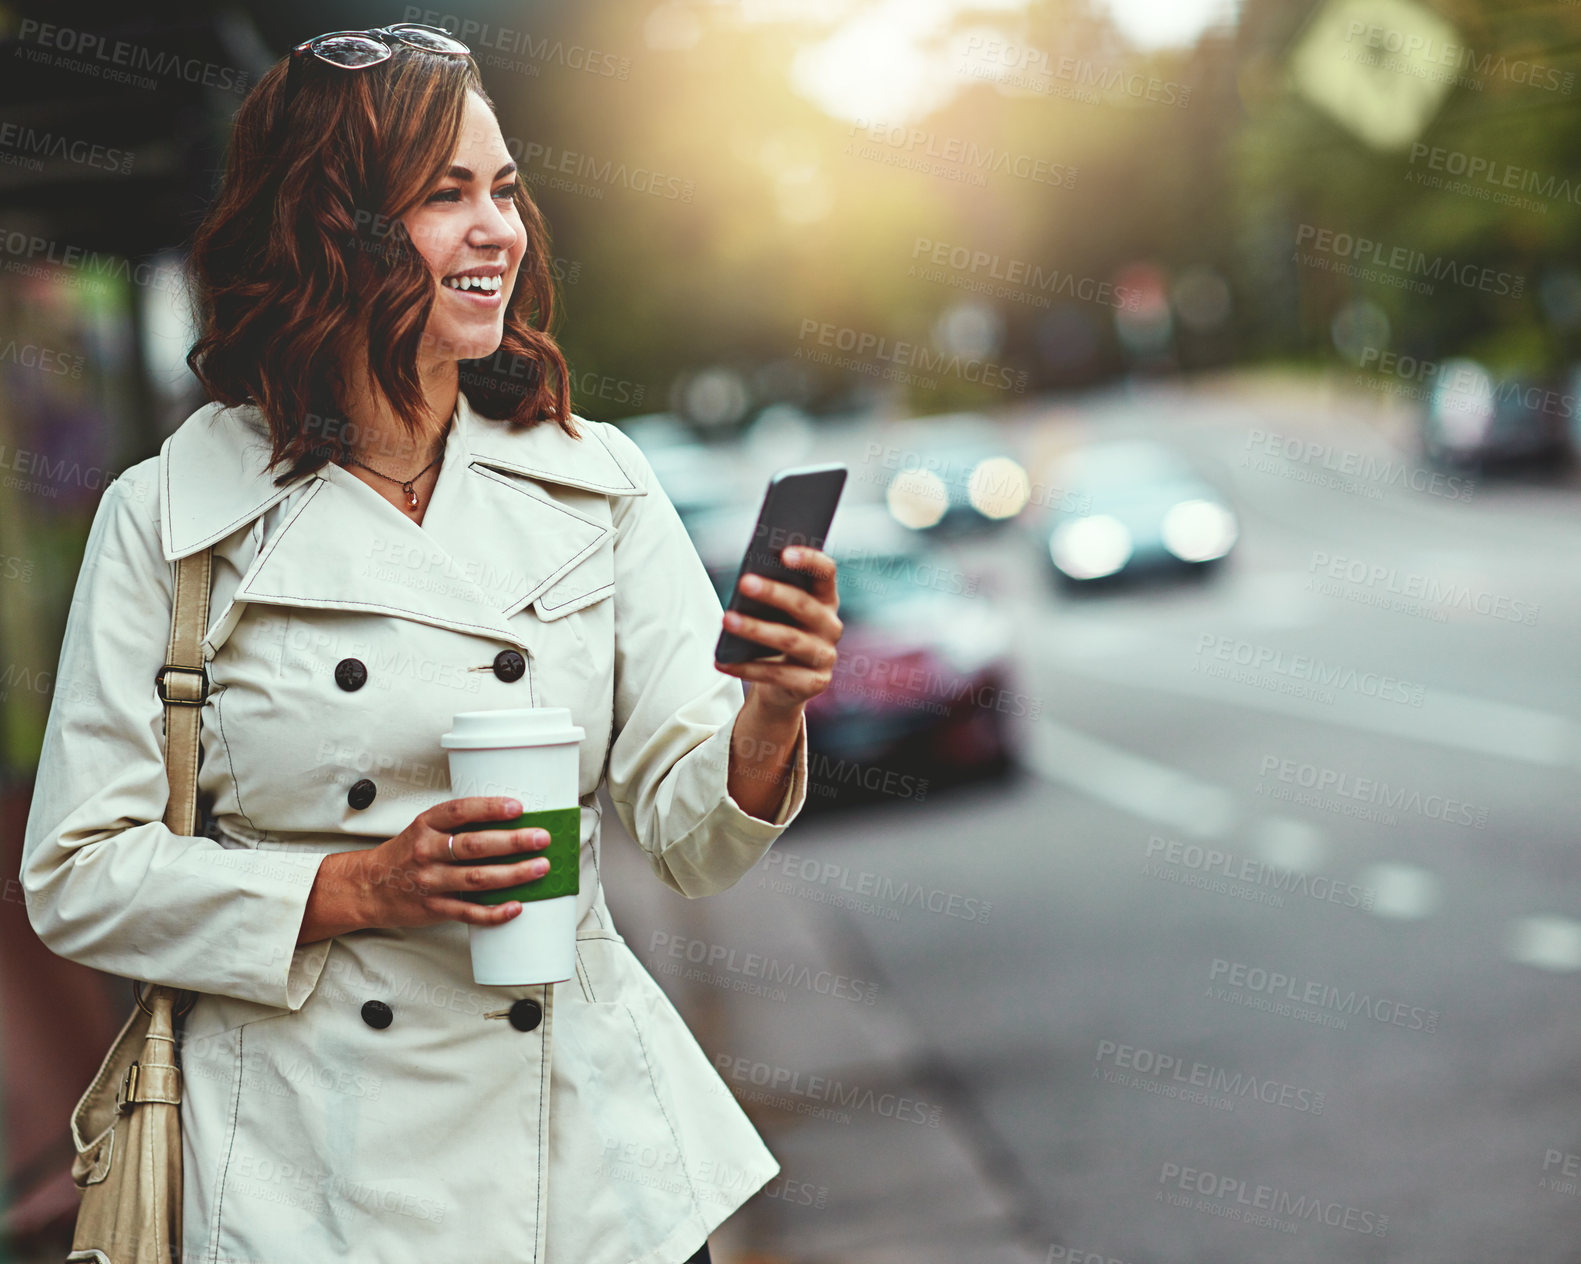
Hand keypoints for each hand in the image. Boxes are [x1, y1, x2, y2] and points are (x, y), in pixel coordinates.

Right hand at [352, 796, 552, 929]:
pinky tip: (515, 906)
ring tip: (540, 867)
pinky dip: (494, 912)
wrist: (369, 887)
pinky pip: (468, 912)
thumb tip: (509, 821)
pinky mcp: (434, 908)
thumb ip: (458, 825)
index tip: (518, 807)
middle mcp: (428, 852)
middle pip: (475, 846)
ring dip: (513, 874)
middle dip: (513, 842)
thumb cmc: (406, 854)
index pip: (460, 812)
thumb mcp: (425, 828)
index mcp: (427, 825)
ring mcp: (430, 881)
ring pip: (477, 879)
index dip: (490, 808)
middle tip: (541, 838)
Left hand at [715, 546, 841, 714]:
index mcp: (826, 599)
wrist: (784, 685)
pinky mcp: (814, 683)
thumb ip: (771, 592)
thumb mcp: (776, 613)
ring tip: (726, 619)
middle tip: (744, 582)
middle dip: (773, 592)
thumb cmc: (777, 634)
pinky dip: (746, 668)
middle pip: (803, 605)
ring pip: (789, 640)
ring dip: (756, 629)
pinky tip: (722, 660)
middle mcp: (831, 626)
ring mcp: (825, 656)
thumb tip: (747, 580)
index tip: (784, 553)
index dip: (809, 560)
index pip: (826, 572)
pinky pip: (777, 675)